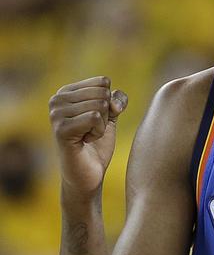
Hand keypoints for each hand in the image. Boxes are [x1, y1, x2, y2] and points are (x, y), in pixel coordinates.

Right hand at [49, 76, 127, 198]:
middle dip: (106, 114)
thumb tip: (113, 100)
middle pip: (102, 93)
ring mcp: (56, 114)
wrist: (89, 173)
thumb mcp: (110, 115)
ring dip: (102, 125)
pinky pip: (95, 118)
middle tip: (92, 130)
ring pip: (100, 105)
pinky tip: (85, 141)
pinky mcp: (61, 129)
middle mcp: (56, 99)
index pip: (103, 82)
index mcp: (66, 91)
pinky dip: (98, 132)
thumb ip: (116, 99)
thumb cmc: (97, 143)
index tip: (96, 119)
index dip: (109, 102)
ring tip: (88, 136)